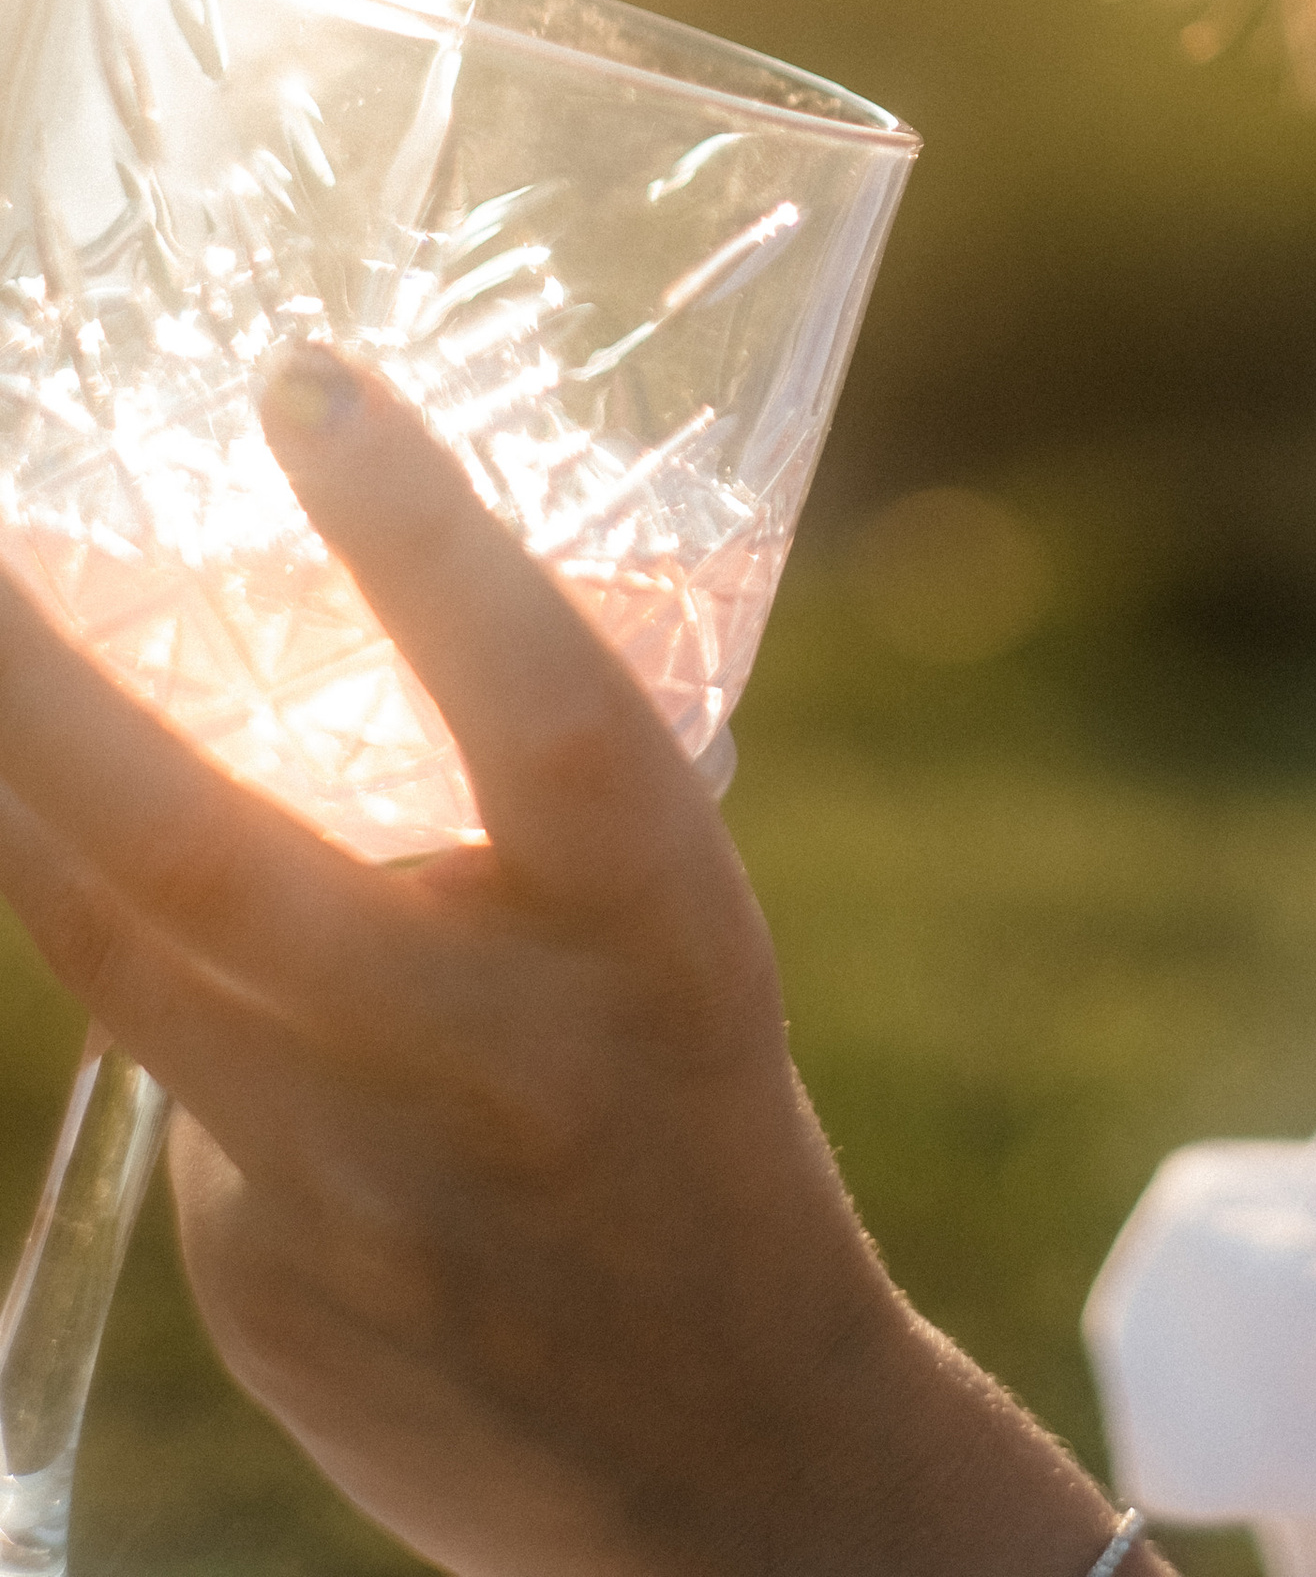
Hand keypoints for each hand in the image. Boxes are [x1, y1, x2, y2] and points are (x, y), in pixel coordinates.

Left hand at [0, 349, 1140, 1576]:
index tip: (301, 374)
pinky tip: (282, 1041)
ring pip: (115, 950)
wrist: (721, 1464)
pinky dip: (183, 1003)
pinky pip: (171, 1079)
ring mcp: (352, 1186)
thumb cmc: (685, 1107)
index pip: (538, 696)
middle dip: (37, 683)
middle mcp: (496, 1052)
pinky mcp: (251, 1279)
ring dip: (9, 791)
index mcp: (656, 922)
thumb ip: (503, 815)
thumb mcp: (667, 931)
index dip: (419, 536)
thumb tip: (271, 647)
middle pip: (205, 846)